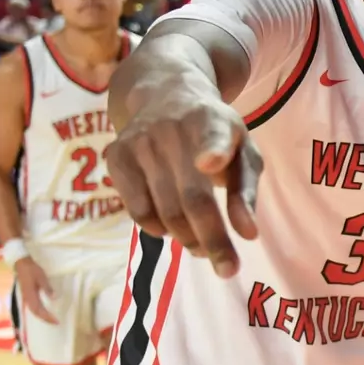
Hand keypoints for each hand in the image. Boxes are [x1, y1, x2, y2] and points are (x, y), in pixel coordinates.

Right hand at [14, 256, 57, 324]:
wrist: (21, 264)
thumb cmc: (32, 270)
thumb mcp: (42, 277)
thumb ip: (47, 288)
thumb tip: (54, 298)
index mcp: (30, 295)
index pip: (39, 310)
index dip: (47, 317)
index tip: (56, 321)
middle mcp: (27, 298)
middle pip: (36, 313)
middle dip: (45, 319)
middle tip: (56, 323)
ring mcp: (26, 297)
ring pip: (33, 311)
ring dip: (42, 316)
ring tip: (50, 320)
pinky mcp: (26, 295)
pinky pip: (32, 307)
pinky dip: (38, 312)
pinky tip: (43, 313)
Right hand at [105, 94, 262, 276]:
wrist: (163, 95)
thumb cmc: (215, 133)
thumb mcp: (243, 151)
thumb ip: (247, 191)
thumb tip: (248, 234)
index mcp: (211, 121)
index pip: (211, 135)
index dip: (212, 150)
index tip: (210, 163)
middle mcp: (171, 129)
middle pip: (192, 199)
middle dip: (212, 240)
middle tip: (228, 269)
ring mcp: (138, 143)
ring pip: (165, 212)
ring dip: (188, 240)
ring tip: (203, 246)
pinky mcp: (115, 156)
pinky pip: (138, 212)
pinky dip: (159, 229)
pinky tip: (173, 227)